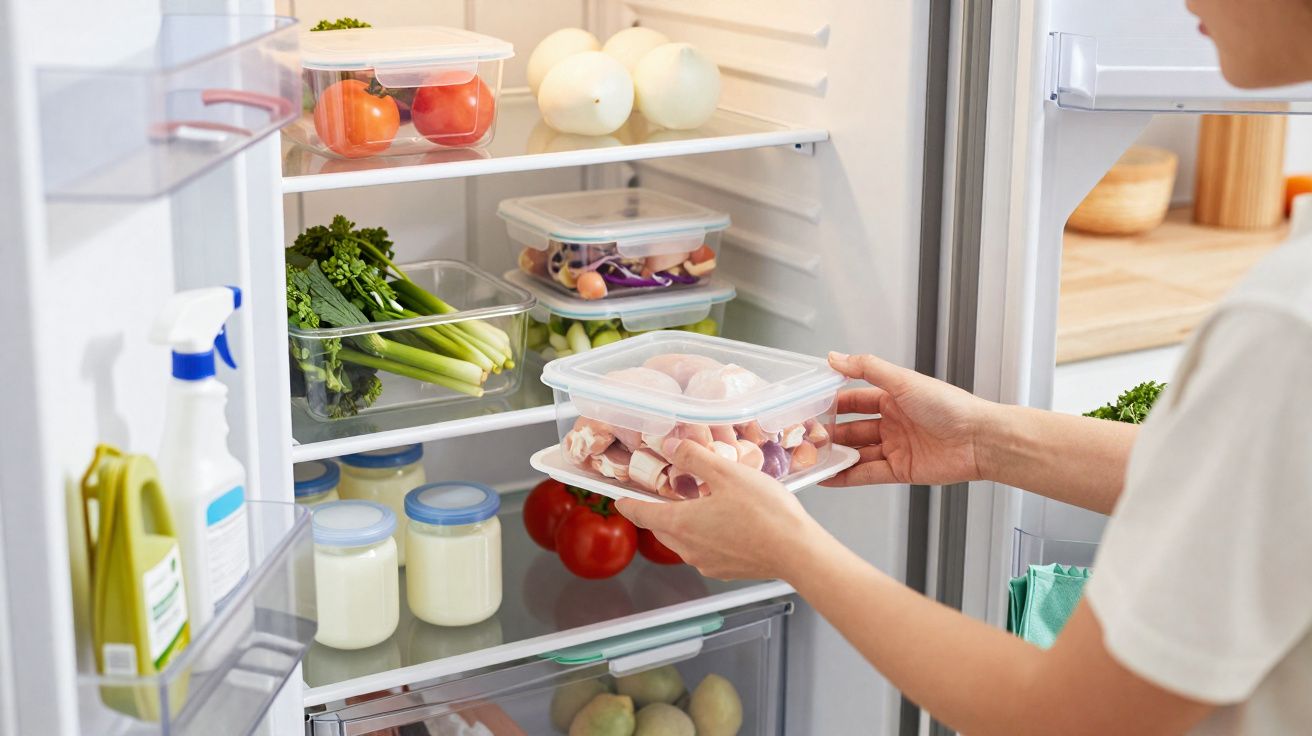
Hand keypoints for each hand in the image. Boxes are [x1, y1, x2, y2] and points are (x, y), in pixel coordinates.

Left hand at [615, 440, 828, 580]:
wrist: (797, 552)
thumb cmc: (765, 512)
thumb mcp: (726, 473)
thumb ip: (694, 457)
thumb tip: (670, 446)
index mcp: (681, 524)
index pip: (641, 514)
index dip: (627, 503)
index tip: (619, 498)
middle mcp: (688, 548)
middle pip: (660, 528)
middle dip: (657, 511)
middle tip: (661, 493)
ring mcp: (707, 562)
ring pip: (682, 541)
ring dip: (682, 523)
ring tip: (696, 503)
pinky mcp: (726, 570)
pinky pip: (704, 550)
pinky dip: (703, 536)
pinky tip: (722, 522)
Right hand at [822, 352, 995, 486]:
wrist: (979, 440)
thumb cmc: (949, 407)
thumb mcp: (903, 381)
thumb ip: (867, 368)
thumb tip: (835, 358)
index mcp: (894, 398)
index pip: (854, 400)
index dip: (832, 404)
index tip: (810, 408)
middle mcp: (893, 423)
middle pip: (853, 428)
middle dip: (830, 433)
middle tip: (805, 437)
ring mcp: (896, 448)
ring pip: (858, 452)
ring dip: (836, 456)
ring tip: (811, 459)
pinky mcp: (901, 471)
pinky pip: (867, 474)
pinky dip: (847, 477)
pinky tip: (828, 478)